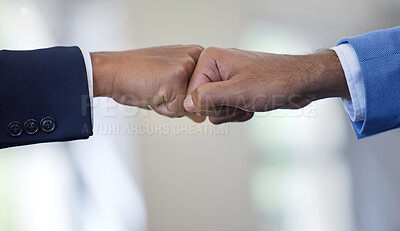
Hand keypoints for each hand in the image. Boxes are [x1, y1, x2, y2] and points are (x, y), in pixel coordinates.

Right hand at [91, 45, 204, 120]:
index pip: (204, 94)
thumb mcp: (169, 85)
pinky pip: (179, 110)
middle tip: (158, 87)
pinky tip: (151, 92)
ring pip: (190, 106)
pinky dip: (163, 109)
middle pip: (199, 100)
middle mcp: (196, 56)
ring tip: (155, 89)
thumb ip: (189, 100)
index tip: (164, 84)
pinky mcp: (178, 77)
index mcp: (197, 55)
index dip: (181, 98)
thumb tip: (202, 118)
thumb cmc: (137, 77)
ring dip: (171, 106)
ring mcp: (187, 65)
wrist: (112, 71)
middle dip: (178, 103)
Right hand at [183, 47, 349, 123]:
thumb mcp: (237, 92)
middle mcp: (216, 67)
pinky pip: (226, 109)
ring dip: (232, 112)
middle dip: (222, 109)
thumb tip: (187, 103)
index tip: (226, 102)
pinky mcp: (235, 89)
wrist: (301, 82)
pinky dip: (239, 112)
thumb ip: (207, 97)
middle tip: (240, 102)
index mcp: (211, 60)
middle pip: (202, 101)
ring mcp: (226, 78)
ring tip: (248, 102)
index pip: (191, 91)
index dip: (208, 104)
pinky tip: (252, 104)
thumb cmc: (275, 81)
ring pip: (214, 108)